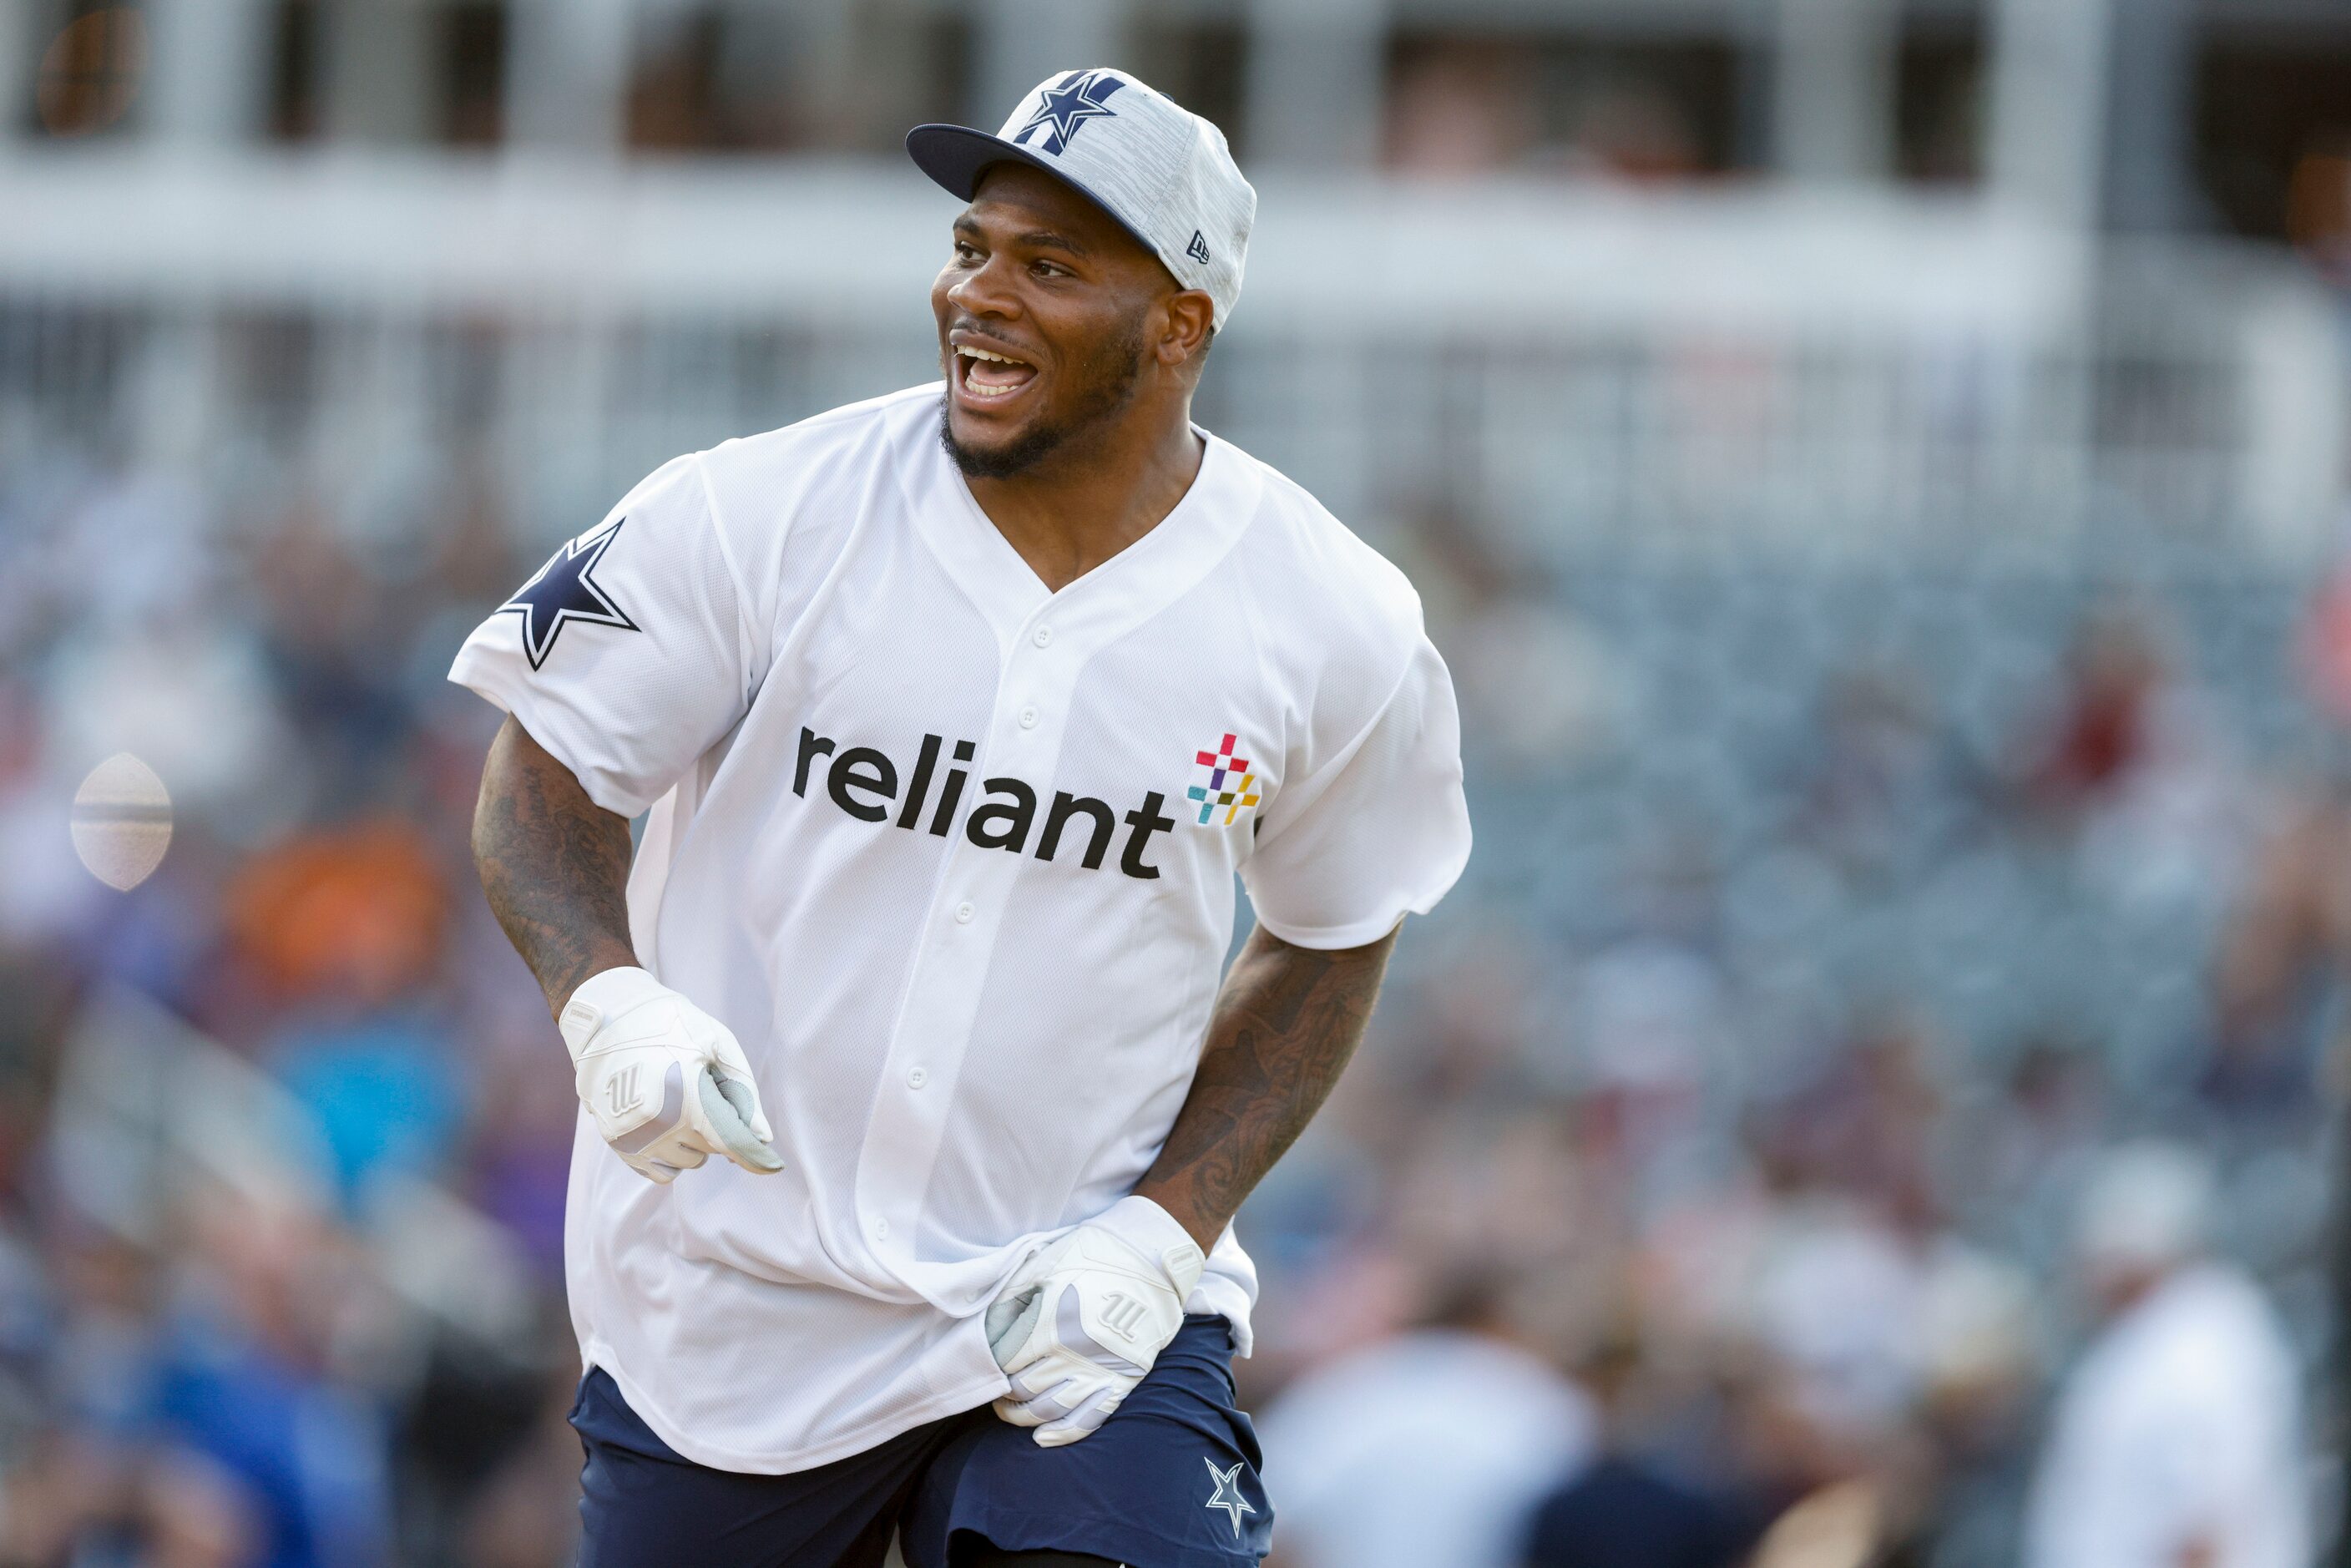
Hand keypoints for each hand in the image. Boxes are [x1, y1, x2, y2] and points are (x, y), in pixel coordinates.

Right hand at [558, 967, 783, 1183]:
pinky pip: (660, 1172)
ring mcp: (632, 1137)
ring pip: (688, 1162)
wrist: (609, 1019)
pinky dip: (671, 1155)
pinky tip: (668, 1125)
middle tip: (702, 1089)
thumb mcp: (717, 1043)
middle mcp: (655, 1123)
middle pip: (711, 1149)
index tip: (774, 1165)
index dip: (755, 1157)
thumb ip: (742, 1092)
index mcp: (683, 1094)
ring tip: (679, 1101)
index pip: (728, 1141)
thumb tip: (762, 1137)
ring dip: (694, 1143)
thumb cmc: (671, 1025)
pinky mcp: (617, 1145)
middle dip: (717, 1126)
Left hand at [983, 1195, 1204, 1446]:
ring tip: (1010, 1410)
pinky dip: (1062, 1434)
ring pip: (1048, 1410)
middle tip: (995, 1387)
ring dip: (1021, 1416)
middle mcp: (1072, 1352)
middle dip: (1001, 1392)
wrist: (1150, 1259)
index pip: (1004, 1360)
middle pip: (1021, 1389)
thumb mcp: (1043, 1267)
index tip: (985, 1361)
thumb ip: (1011, 1301)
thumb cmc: (1090, 1256)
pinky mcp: (1122, 1380)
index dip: (989, 1364)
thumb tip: (985, 1333)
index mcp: (1049, 1321)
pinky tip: (1042, 1437)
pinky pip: (1088, 1419)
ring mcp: (1099, 1370)